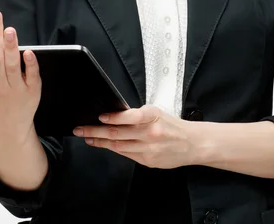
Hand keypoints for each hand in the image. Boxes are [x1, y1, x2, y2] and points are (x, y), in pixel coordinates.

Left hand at [73, 104, 199, 168]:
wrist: (192, 144)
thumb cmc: (171, 125)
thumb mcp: (156, 113)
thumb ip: (137, 115)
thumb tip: (113, 115)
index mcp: (153, 116)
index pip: (131, 116)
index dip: (115, 117)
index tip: (100, 116)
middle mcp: (150, 133)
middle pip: (118, 133)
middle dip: (96, 131)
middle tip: (80, 129)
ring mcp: (149, 149)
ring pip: (118, 146)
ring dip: (100, 141)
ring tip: (87, 137)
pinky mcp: (148, 161)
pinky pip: (126, 154)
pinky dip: (113, 148)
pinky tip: (103, 144)